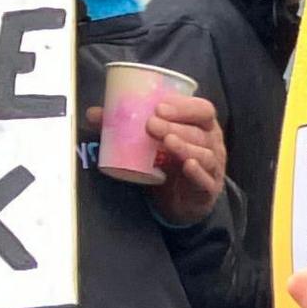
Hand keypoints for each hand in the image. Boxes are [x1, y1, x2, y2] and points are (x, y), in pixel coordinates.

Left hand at [90, 92, 227, 224]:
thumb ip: (126, 126)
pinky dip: (197, 172)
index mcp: (202, 126)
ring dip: (185, 146)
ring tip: (166, 142)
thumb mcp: (153, 141)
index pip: (202, 110)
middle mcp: (211, 144)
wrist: (182, 201)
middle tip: (151, 124)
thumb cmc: (171, 162)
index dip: (184, 106)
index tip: (159, 106)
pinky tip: (187, 165)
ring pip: (204, 154)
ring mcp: (212, 167)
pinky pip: (205, 180)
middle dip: (176, 126)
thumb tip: (94, 114)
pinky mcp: (207, 189)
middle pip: (199, 131)